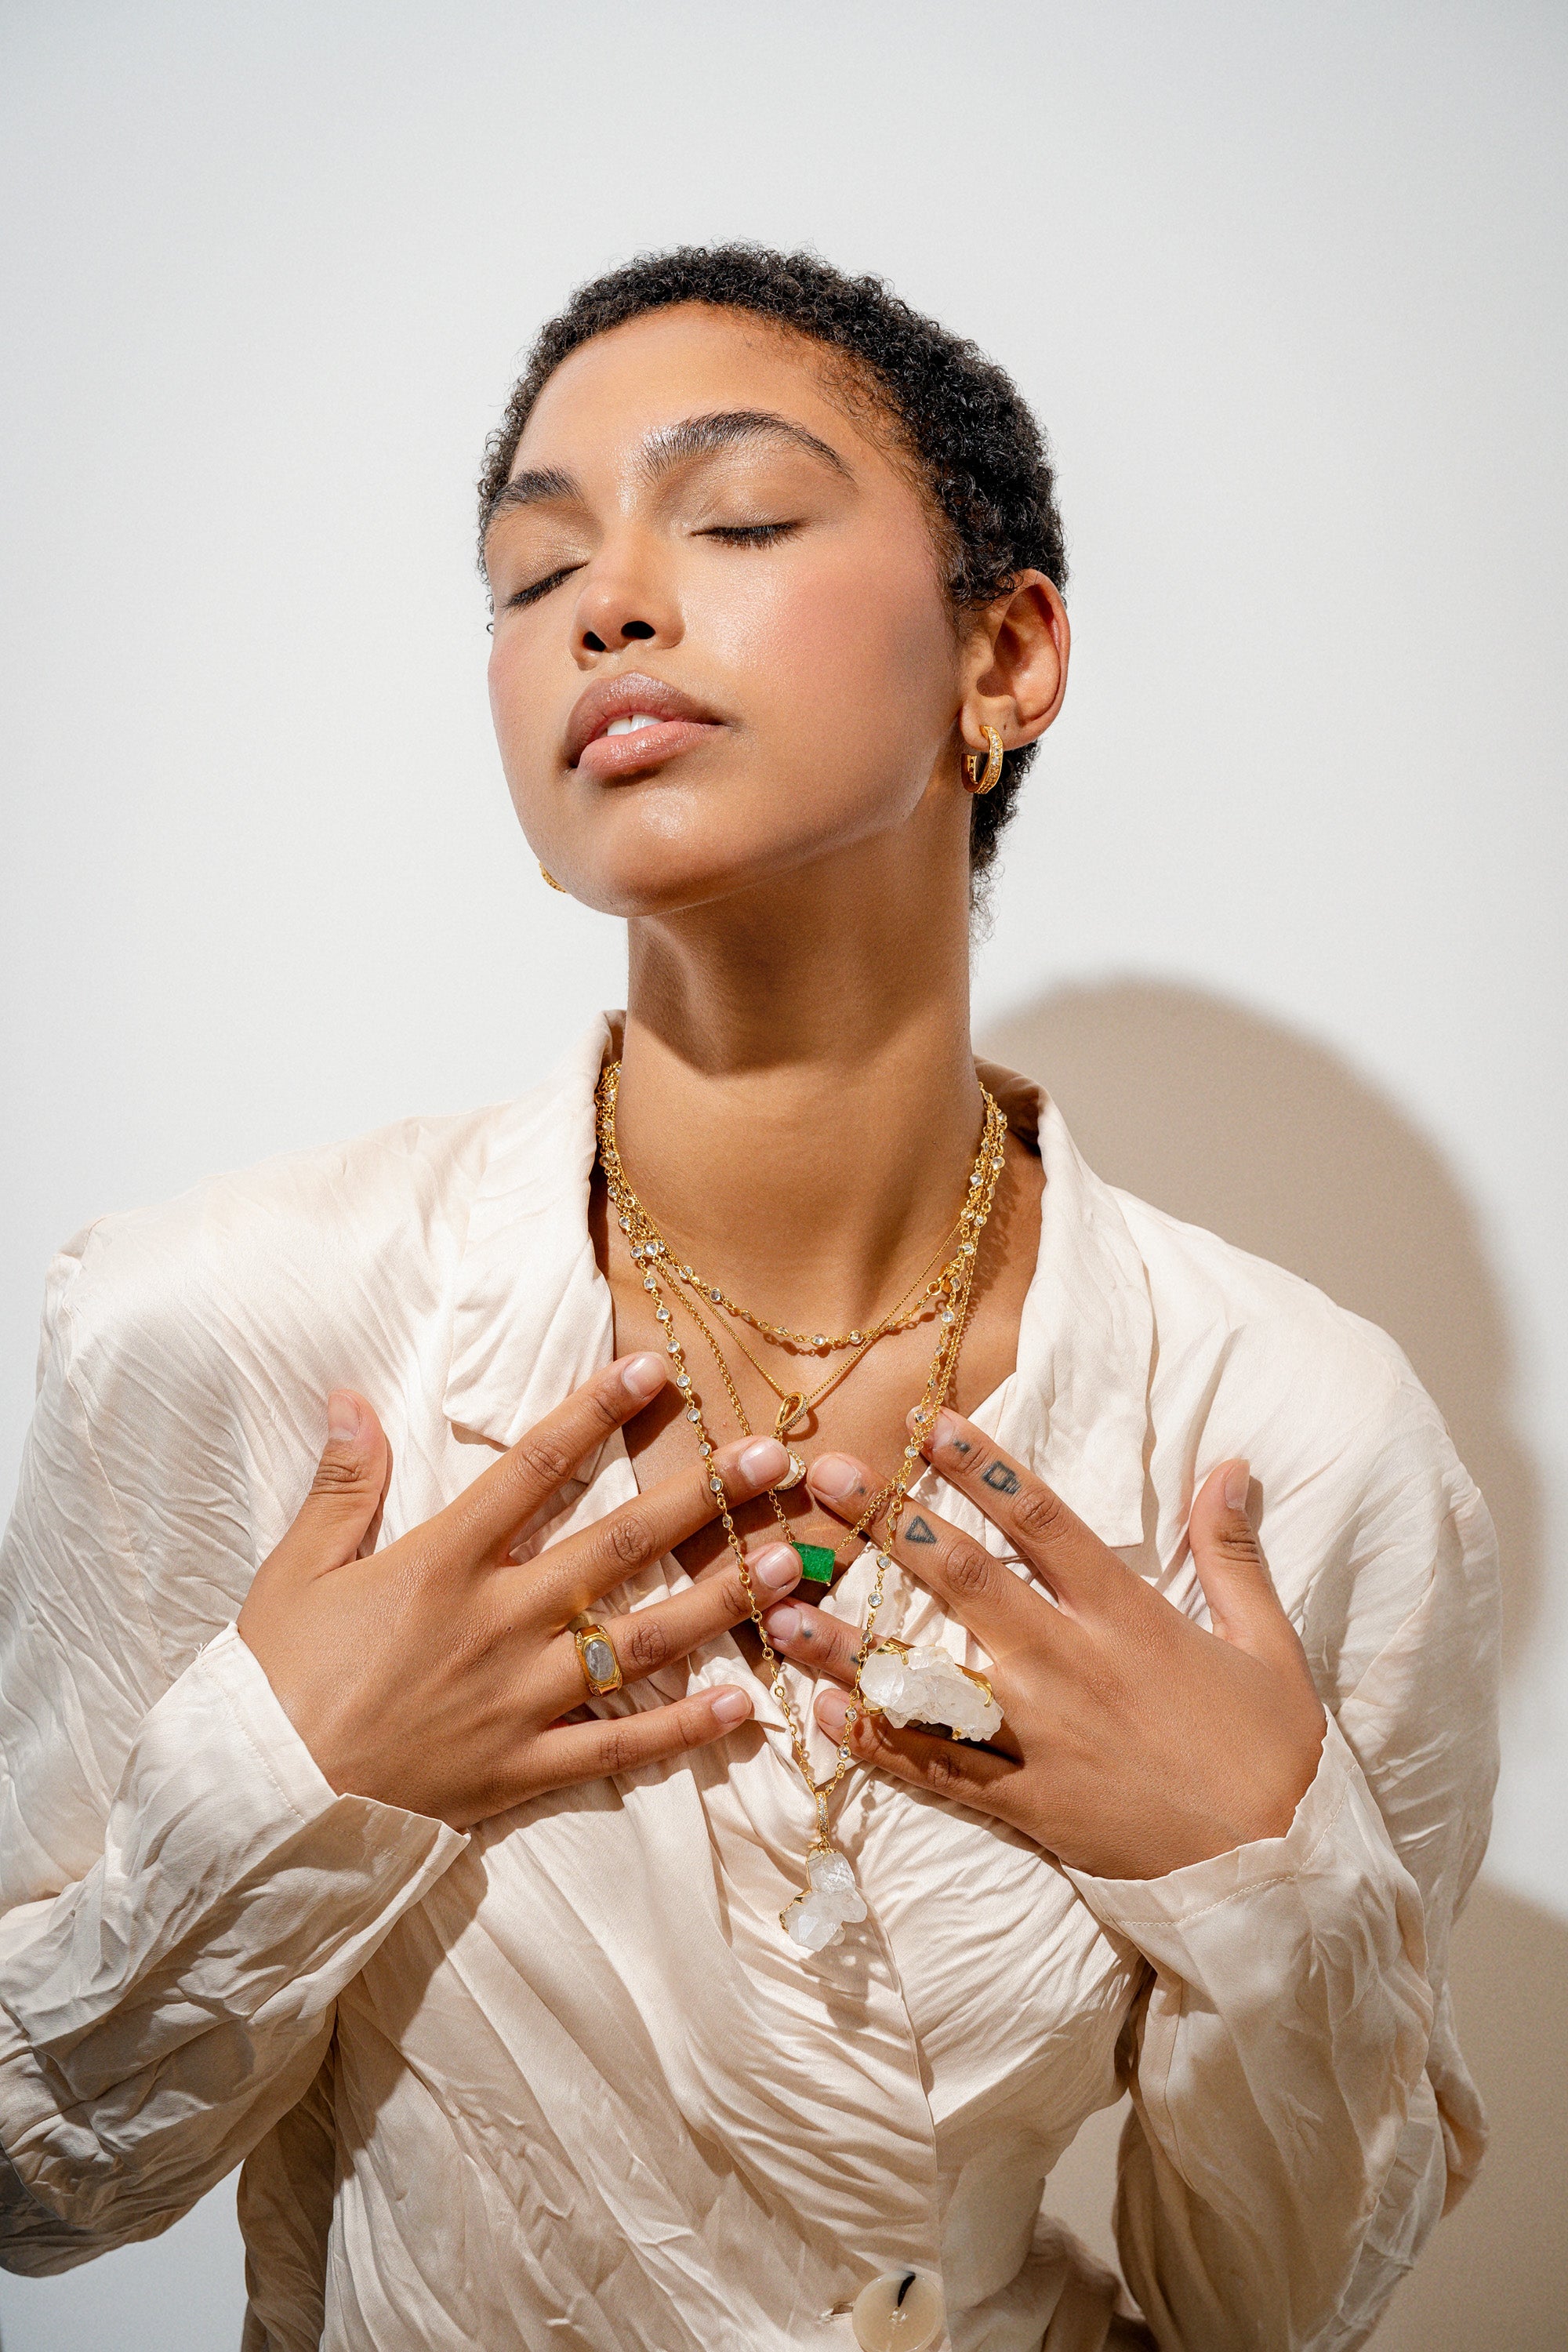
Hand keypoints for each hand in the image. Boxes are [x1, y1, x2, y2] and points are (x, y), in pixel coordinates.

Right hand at [237, 1354, 797, 1827]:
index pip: (533, 1470)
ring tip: (787, 1565)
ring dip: (719, 1600)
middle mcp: (495, 1623)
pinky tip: (747, 1704)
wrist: (257, 1802)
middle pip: (615, 1546)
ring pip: (638, 1641)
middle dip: (699, 1497)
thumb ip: (341, 1484)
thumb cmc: (273, 1679)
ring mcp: (518, 1698)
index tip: (656, 1372)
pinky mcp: (523, 1768)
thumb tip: (351, 1395)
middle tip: (770, 1459)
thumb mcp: (294, 1570)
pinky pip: (618, 1748)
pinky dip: (684, 1730)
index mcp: (441, 1563)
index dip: (595, 1414)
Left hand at [768, 1409, 1324, 1880]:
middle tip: (827, 1481)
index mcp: (1128, 1618)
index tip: (931, 1424)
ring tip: (779, 1609)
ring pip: (929, 1680)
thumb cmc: (1275, 1753)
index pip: (1045, 1522)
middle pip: (967, 1581)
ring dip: (851, 1643)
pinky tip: (823, 1715)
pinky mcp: (1028, 1807)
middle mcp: (1072, 1667)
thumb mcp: (1268, 1643)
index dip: (987, 1469)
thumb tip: (1228, 1463)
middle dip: (892, 1523)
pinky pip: (938, 1771)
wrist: (1280, 1874)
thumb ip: (1232, 1551)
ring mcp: (1043, 1739)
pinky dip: (878, 1743)